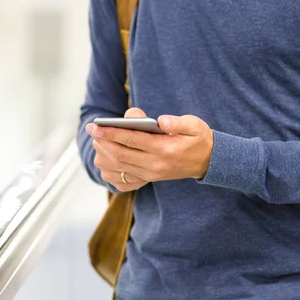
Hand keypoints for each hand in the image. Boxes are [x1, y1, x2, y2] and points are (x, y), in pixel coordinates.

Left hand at [86, 108, 213, 182]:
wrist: (208, 161)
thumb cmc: (199, 138)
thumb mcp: (194, 125)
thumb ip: (177, 122)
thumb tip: (160, 121)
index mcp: (165, 149)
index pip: (132, 140)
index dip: (111, 132)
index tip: (96, 126)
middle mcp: (156, 165)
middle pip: (121, 154)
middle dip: (103, 142)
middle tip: (91, 130)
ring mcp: (152, 174)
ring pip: (120, 167)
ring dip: (105, 155)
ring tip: (97, 141)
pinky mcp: (150, 179)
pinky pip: (125, 178)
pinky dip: (112, 170)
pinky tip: (107, 158)